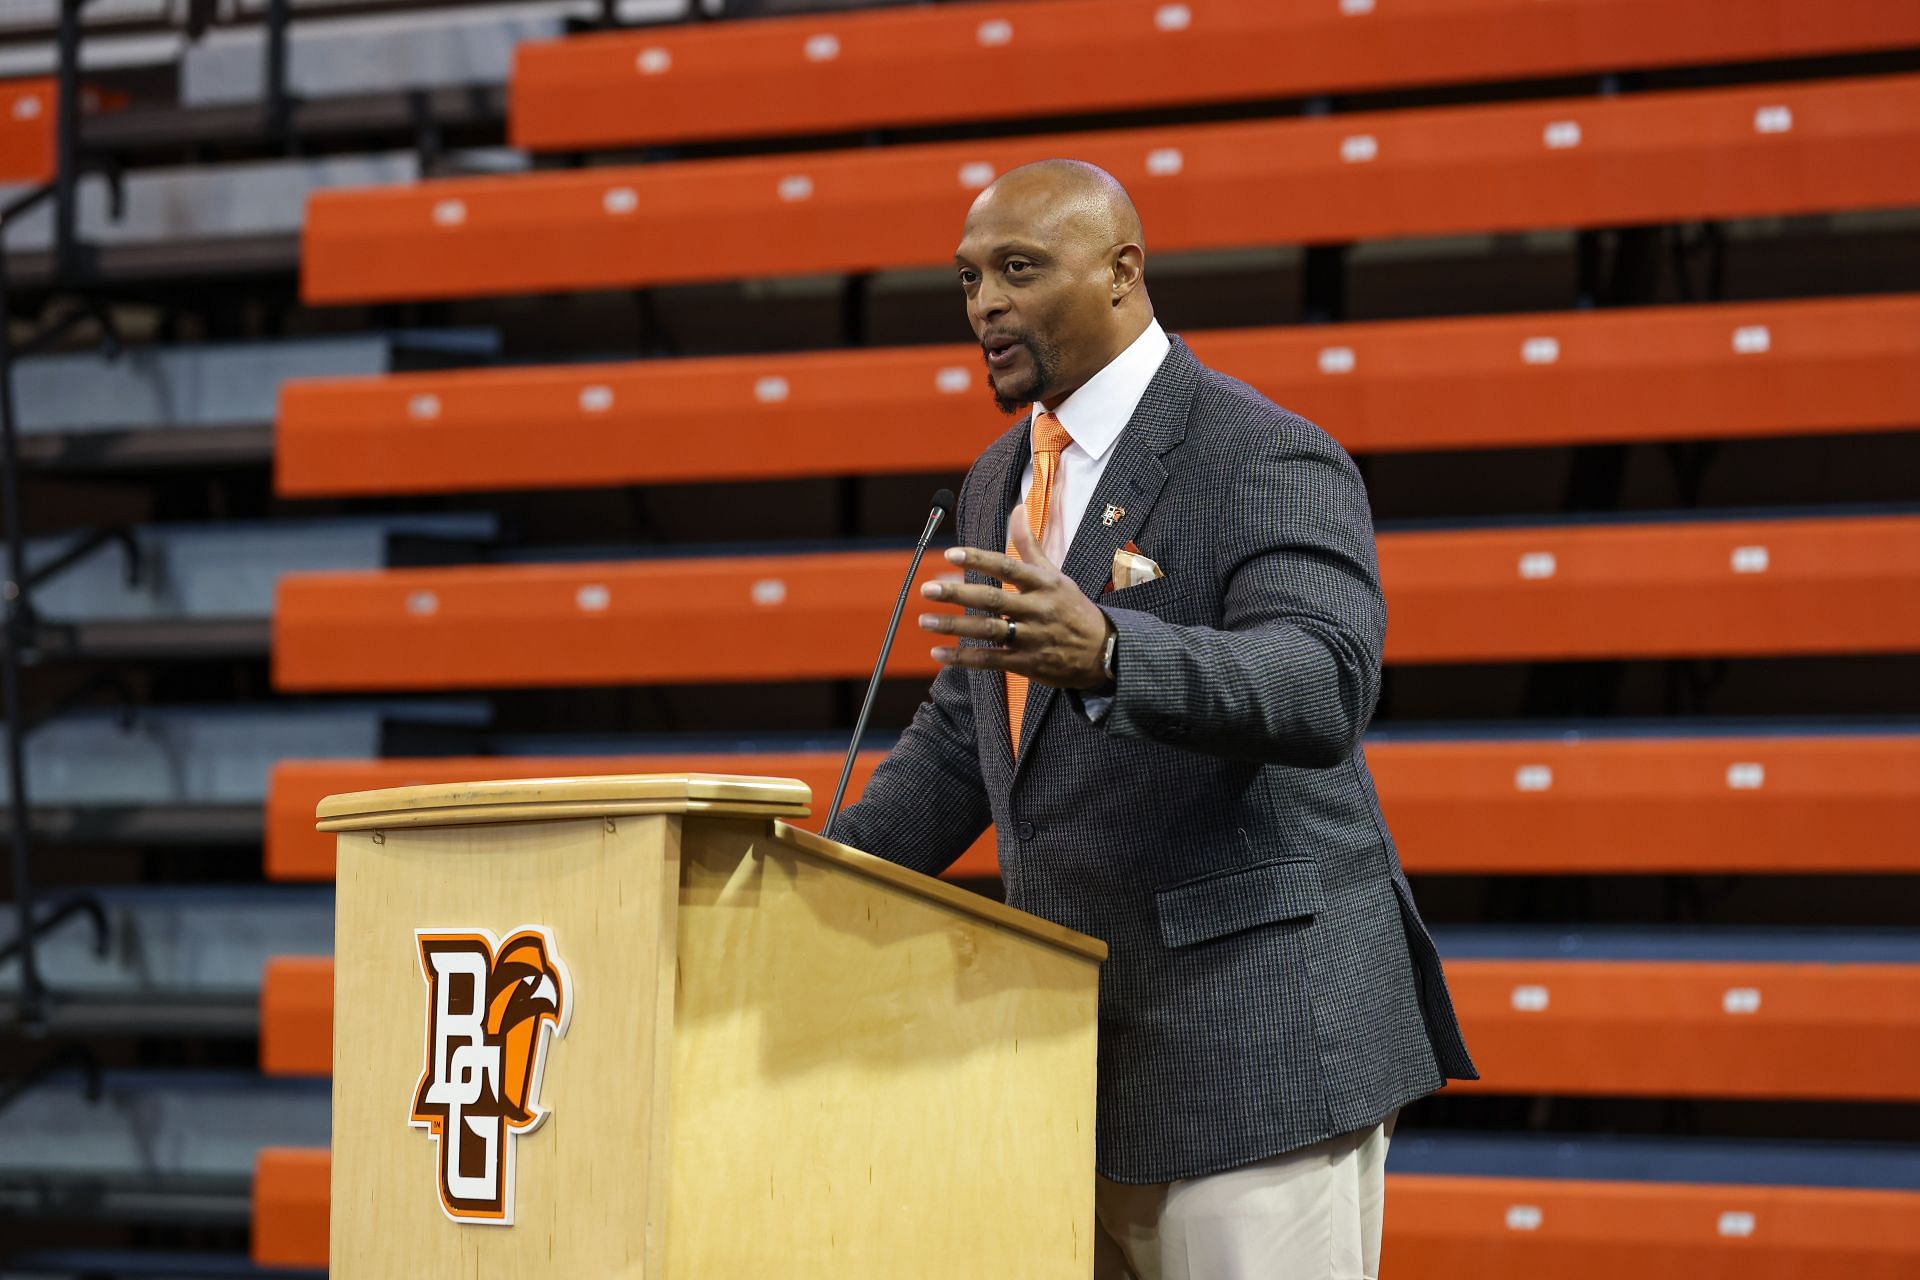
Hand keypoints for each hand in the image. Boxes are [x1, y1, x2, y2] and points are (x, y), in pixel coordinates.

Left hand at [917, 504, 1113, 688]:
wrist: (1104, 652)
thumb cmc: (1073, 608)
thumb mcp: (1056, 574)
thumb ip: (1030, 544)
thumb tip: (1017, 508)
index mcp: (1043, 584)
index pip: (1007, 567)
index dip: (979, 560)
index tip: (951, 554)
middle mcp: (1037, 609)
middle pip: (992, 600)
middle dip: (958, 594)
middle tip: (928, 588)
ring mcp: (1032, 638)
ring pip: (987, 631)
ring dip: (954, 626)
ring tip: (925, 620)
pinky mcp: (1027, 664)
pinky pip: (990, 660)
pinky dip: (963, 658)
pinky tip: (938, 653)